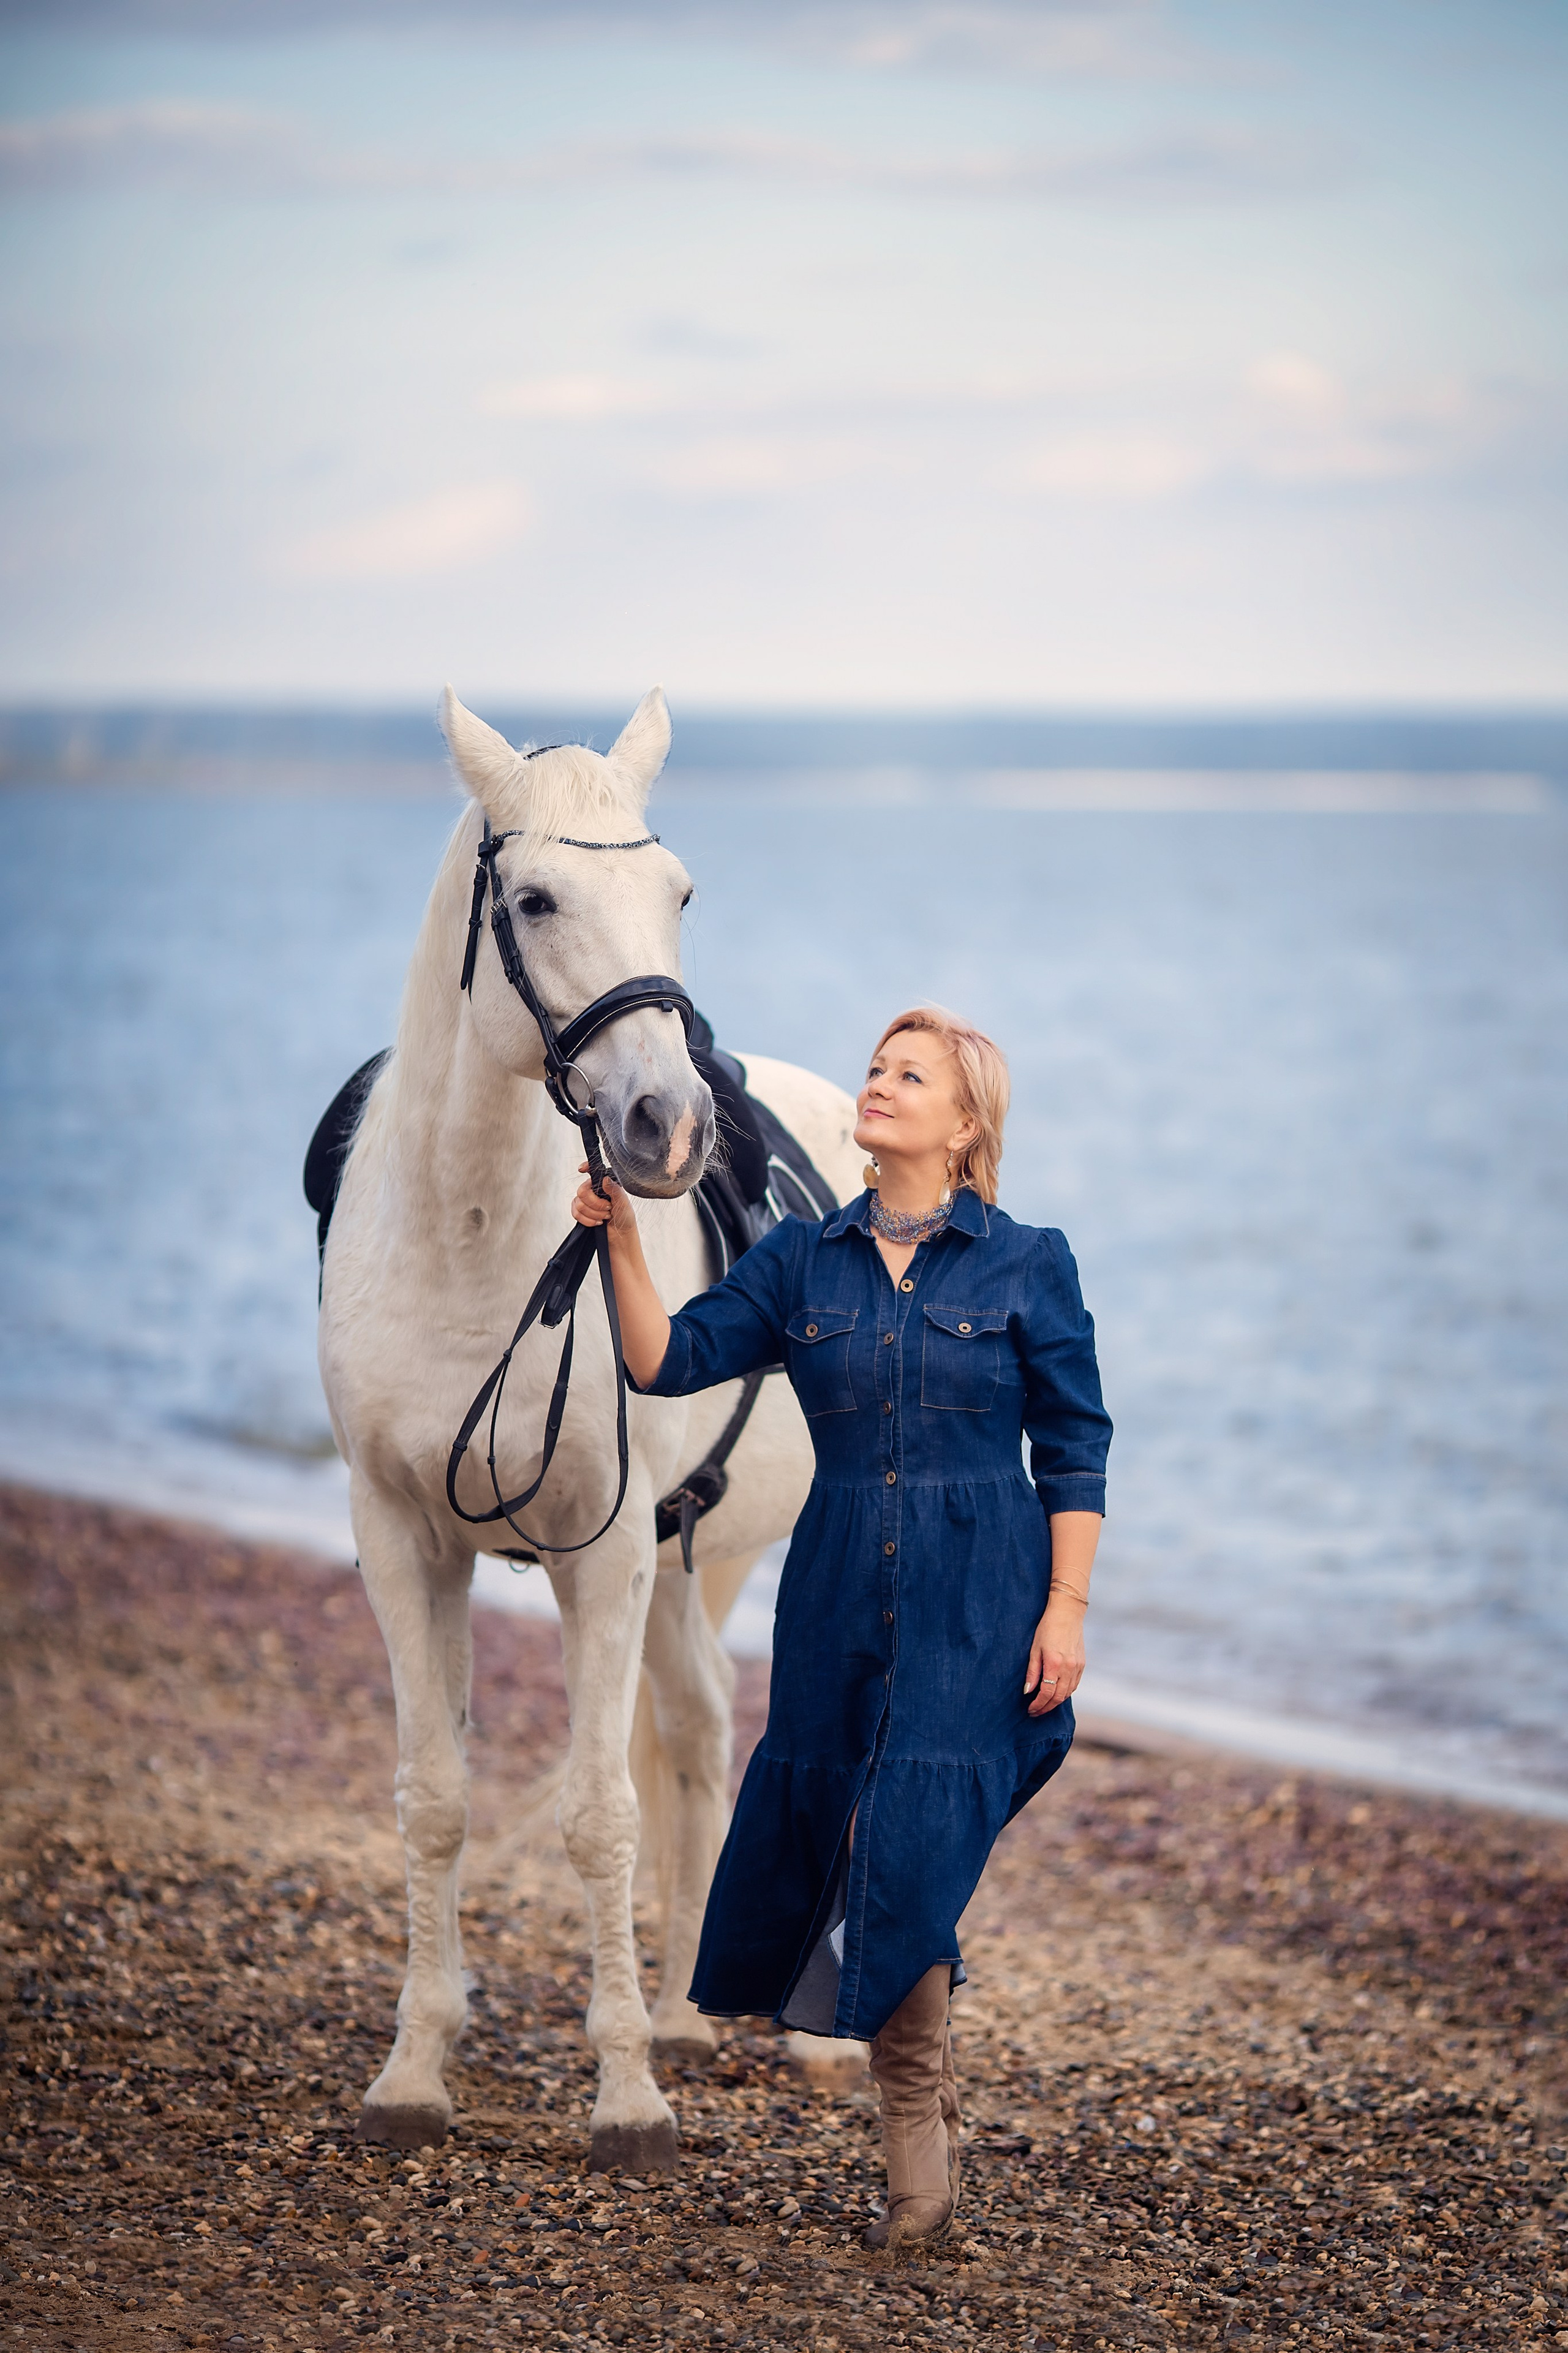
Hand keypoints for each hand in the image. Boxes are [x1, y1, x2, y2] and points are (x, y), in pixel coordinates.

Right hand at [570, 1165, 638, 1236]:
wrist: (621, 1234)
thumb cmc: (624, 1217)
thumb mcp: (623, 1202)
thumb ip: (614, 1190)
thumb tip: (605, 1179)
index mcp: (605, 1184)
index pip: (592, 1171)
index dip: (585, 1167)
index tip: (581, 1169)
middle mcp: (593, 1190)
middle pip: (582, 1191)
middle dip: (595, 1204)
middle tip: (608, 1209)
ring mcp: (586, 1201)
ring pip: (579, 1204)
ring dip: (594, 1214)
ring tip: (606, 1216)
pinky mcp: (581, 1212)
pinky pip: (575, 1213)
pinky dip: (587, 1220)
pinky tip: (598, 1222)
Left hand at [1024, 1597, 1086, 1717]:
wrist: (1067, 1613)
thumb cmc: (1047, 1628)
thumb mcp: (1034, 1648)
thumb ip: (1032, 1672)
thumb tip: (1027, 1691)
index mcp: (1055, 1664)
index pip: (1046, 1693)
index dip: (1038, 1705)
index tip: (1030, 1710)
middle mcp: (1069, 1668)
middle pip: (1058, 1697)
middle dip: (1046, 1708)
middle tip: (1036, 1712)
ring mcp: (1077, 1667)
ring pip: (1068, 1693)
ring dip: (1056, 1702)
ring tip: (1044, 1705)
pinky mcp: (1082, 1664)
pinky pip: (1074, 1685)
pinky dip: (1065, 1693)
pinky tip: (1057, 1693)